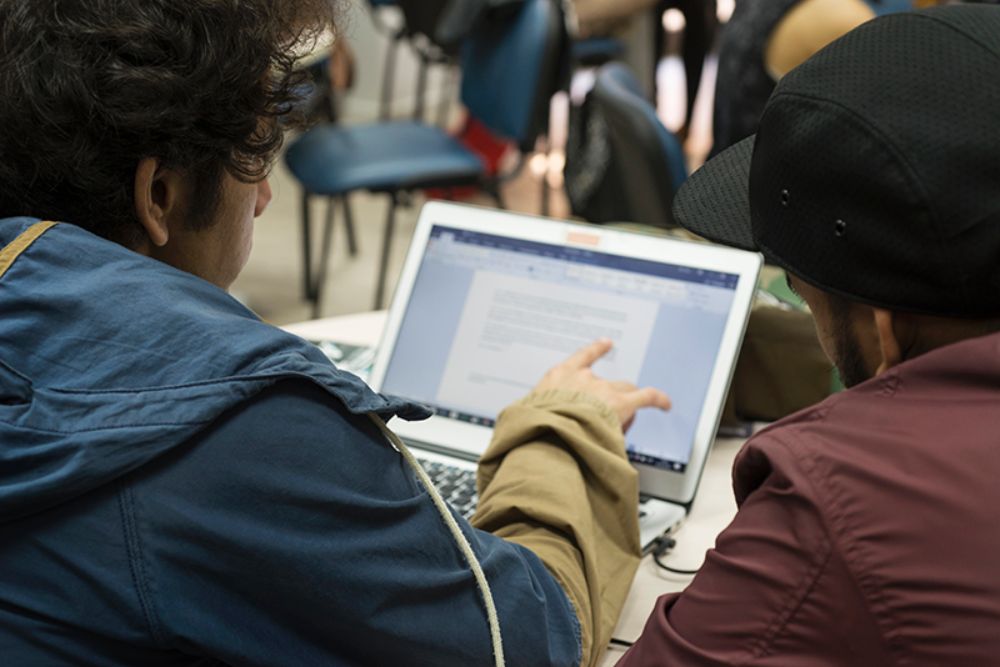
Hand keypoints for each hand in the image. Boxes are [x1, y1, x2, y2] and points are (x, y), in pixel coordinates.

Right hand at [534, 339, 671, 430]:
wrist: (548, 434)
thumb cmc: (534, 427)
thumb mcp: (529, 412)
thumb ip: (539, 410)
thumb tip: (541, 420)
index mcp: (559, 376)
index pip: (581, 359)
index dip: (596, 351)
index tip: (606, 343)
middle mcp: (583, 378)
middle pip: (606, 381)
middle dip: (609, 394)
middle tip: (608, 412)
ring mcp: (603, 389)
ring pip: (624, 390)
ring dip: (626, 402)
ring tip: (627, 418)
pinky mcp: (621, 402)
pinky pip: (647, 396)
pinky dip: (658, 399)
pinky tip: (665, 404)